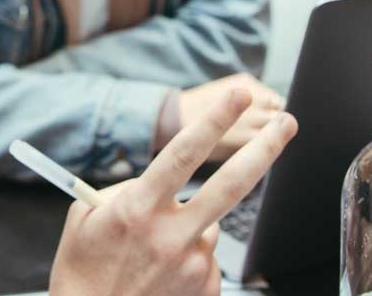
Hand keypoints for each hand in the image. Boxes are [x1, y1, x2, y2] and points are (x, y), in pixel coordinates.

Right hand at [48, 87, 297, 295]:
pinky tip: (162, 273)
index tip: (238, 95)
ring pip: (209, 225)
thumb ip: (122, 191)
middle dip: (264, 149)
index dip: (215, 121)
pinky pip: (206, 258)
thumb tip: (156, 179)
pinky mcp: (205, 287)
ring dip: (191, 227)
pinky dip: (189, 258)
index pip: (184, 154)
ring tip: (155, 253)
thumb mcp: (86, 219)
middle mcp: (170, 236)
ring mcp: (193, 265)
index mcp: (138, 210)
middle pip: (231, 185)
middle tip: (288, 124)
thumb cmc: (83, 271)